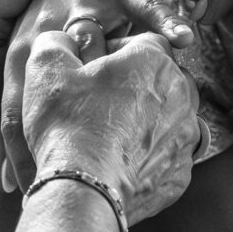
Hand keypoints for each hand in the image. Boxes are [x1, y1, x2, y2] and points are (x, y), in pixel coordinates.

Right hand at [22, 31, 199, 223]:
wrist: (84, 191)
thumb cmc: (68, 124)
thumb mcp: (47, 69)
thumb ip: (56, 42)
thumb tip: (59, 40)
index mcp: (155, 60)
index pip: (144, 40)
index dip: (116, 52)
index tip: (93, 70)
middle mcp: (181, 94)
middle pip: (160, 79)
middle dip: (134, 86)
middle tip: (99, 102)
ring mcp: (185, 136)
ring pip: (167, 117)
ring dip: (144, 120)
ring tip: (109, 134)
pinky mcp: (180, 173)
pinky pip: (166, 155)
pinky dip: (147, 156)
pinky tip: (119, 162)